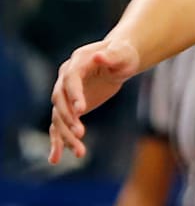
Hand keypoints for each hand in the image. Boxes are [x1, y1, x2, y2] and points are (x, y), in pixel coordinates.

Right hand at [48, 39, 139, 163]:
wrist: (118, 60)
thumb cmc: (123, 55)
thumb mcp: (123, 54)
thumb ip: (112, 55)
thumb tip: (100, 56)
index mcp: (77, 62)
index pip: (70, 80)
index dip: (74, 95)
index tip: (81, 111)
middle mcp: (65, 78)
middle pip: (59, 100)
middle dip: (68, 118)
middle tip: (81, 133)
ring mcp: (66, 94)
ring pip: (59, 117)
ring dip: (65, 134)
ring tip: (79, 152)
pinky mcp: (70, 108)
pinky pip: (59, 126)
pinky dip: (57, 141)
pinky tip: (55, 159)